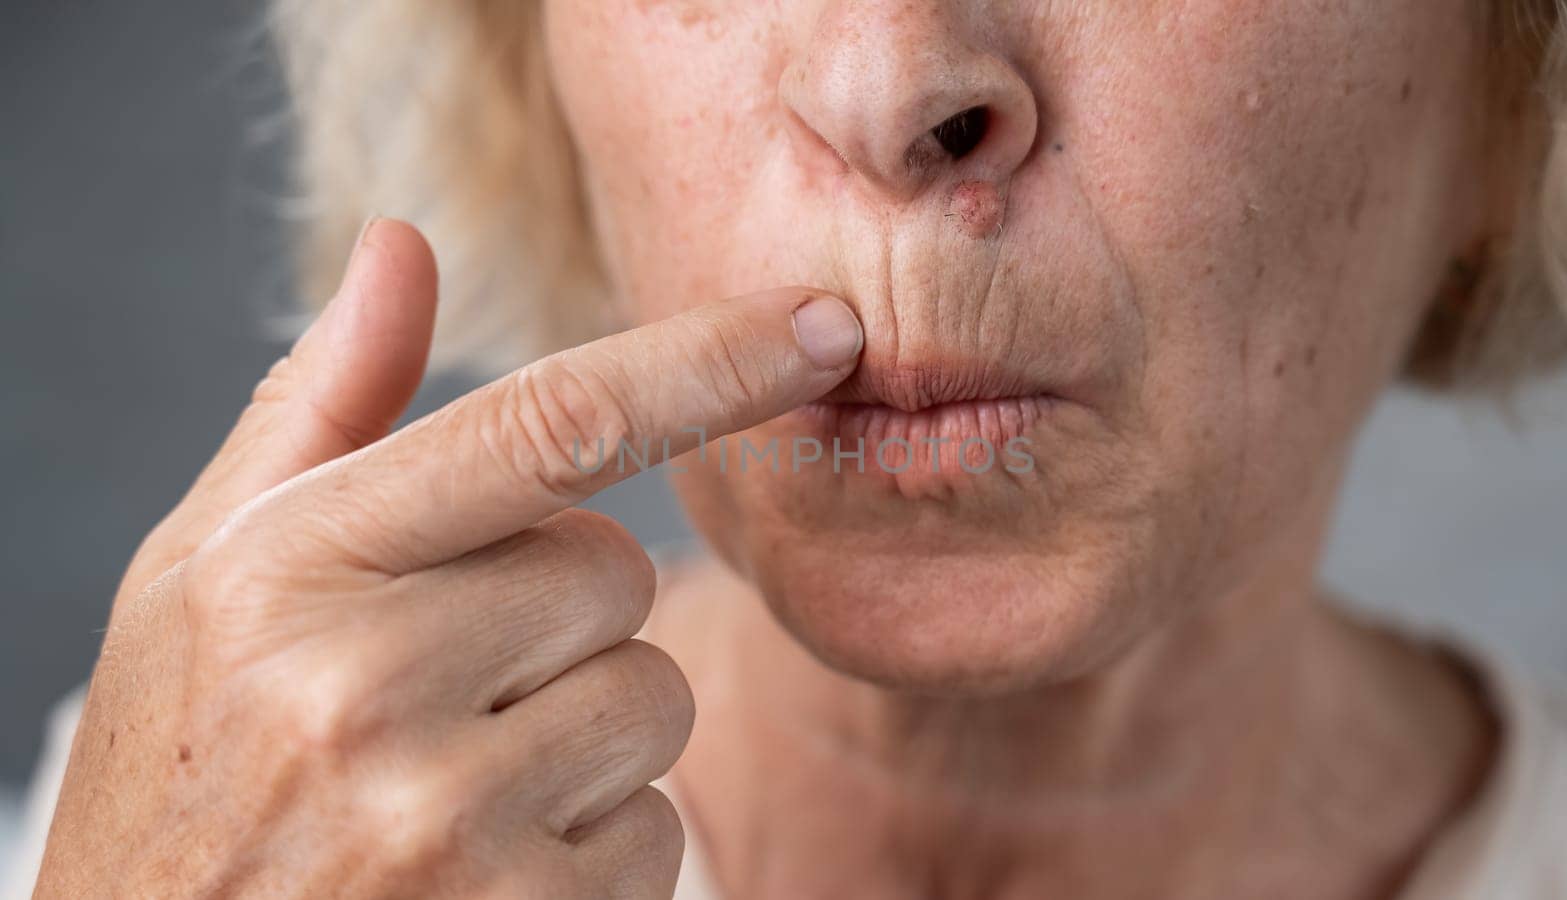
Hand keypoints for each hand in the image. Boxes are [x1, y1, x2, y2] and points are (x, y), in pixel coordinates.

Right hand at [33, 218, 861, 897]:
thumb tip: (401, 246)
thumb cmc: (186, 759)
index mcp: (290, 567)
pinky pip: (655, 831)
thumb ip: (321, 408)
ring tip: (453, 780)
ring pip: (652, 702)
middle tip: (448, 679)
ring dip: (588, 732)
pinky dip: (596, 842)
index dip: (707, 363)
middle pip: (616, 575)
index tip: (827, 326)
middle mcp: (363, 688)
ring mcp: (443, 822)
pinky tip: (481, 865)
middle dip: (564, 614)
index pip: (550, 425)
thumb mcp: (203, 574)